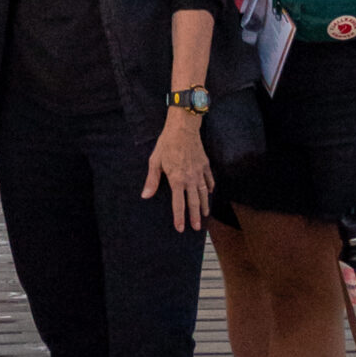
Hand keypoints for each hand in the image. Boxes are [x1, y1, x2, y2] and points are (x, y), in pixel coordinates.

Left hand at [142, 106, 213, 232]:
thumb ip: (152, 180)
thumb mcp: (155, 161)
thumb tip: (145, 196)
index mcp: (177, 180)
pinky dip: (210, 188)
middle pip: (193, 202)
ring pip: (203, 193)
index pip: (178, 204)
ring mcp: (199, 172)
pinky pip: (209, 180)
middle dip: (194, 217)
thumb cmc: (167, 143)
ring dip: (204, 206)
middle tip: (196, 228)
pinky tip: (210, 193)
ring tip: (204, 215)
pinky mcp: (205, 165)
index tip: (181, 228)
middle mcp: (190, 179)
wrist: (183, 128)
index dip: (179, 217)